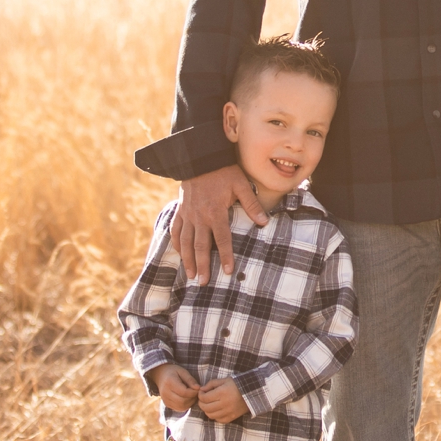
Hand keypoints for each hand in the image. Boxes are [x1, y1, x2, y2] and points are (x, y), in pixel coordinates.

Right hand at [149, 363, 200, 411]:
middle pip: (182, 401)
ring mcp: (165, 400)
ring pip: (181, 407)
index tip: (198, 388)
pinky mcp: (167, 404)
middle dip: (192, 398)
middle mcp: (166, 393)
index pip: (184, 392)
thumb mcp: (183, 371)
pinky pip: (179, 409)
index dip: (193, 392)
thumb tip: (198, 388)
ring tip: (192, 396)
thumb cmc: (174, 372)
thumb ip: (190, 380)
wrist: (160, 375)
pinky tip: (188, 399)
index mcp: (169, 382)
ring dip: (190, 403)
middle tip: (196, 393)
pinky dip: (186, 405)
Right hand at [172, 163, 266, 277]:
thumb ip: (251, 204)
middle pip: (200, 246)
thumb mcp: (241, 184)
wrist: (199, 157)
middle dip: (202, 265)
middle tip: (203, 282)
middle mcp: (199, 216)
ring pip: (185, 242)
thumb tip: (265, 222)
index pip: (222, 239)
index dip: (225, 255)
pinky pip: (175, 230)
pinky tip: (179, 254)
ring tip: (190, 276)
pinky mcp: (180, 210)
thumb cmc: (223, 171)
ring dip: (187, 260)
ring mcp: (187, 214)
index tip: (227, 271)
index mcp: (215, 211)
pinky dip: (176, 243)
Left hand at [195, 379, 247, 423]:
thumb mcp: (224, 380)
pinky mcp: (232, 417)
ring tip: (209, 405)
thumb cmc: (237, 384)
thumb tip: (201, 390)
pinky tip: (216, 410)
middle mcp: (224, 404)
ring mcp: (228, 412)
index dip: (200, 395)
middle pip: (205, 408)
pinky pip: (219, 420)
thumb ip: (211, 384)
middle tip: (203, 399)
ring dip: (207, 410)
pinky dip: (215, 416)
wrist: (252, 392)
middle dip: (201, 403)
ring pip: (210, 415)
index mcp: (222, 393)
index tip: (202, 392)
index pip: (204, 398)